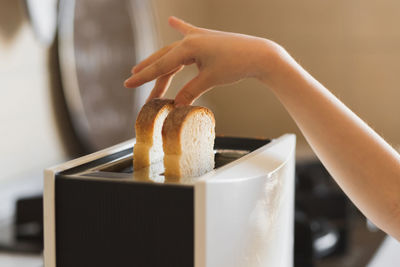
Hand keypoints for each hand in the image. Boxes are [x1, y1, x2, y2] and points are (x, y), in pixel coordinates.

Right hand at [124, 16, 279, 105]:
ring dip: (160, 62)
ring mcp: (199, 38)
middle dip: (148, 71)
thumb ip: (190, 91)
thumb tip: (175, 107)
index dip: (144, 76)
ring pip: (173, 52)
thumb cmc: (236, 65)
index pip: (161, 65)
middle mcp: (190, 40)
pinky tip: (172, 20)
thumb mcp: (210, 79)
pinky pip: (189, 34)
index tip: (127, 82)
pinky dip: (180, 28)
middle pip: (163, 57)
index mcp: (188, 47)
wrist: (259, 54)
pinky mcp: (207, 39)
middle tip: (132, 80)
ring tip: (143, 68)